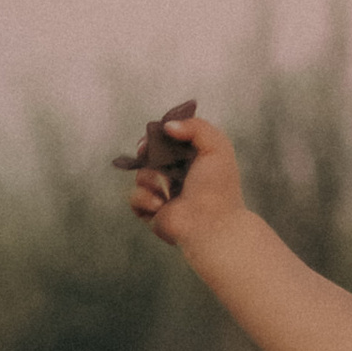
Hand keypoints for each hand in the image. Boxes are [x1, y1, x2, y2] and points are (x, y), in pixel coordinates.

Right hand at [126, 111, 241, 246]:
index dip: (158, 136)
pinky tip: (160, 204)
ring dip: (150, 178)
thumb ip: (196, 126)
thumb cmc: (217, 187)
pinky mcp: (151, 211)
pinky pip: (134, 197)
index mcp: (192, 160)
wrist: (211, 224)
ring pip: (141, 175)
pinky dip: (144, 198)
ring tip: (167, 189)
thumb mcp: (217, 147)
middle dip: (147, 152)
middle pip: (150, 155)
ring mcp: (163, 194)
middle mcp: (177, 176)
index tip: (154, 134)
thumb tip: (167, 126)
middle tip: (145, 150)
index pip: (168, 141)